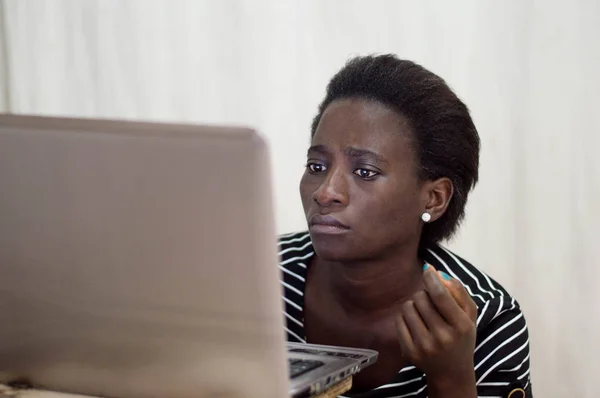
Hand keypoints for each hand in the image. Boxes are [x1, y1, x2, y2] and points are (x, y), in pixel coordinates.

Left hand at [395, 264, 477, 394]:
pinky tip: (415, 323)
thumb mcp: (469, 315)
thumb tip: (438, 273)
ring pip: (408, 307)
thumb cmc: (461, 337)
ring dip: (414, 304)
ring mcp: (424, 346)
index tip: (427, 269)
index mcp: (461, 326)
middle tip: (431, 302)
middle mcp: (442, 337)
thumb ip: (458, 291)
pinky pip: (398, 321)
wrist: (451, 371)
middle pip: (421, 299)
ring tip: (423, 313)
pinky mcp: (409, 352)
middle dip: (424, 294)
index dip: (431, 278)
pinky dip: (405, 317)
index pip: (440, 296)